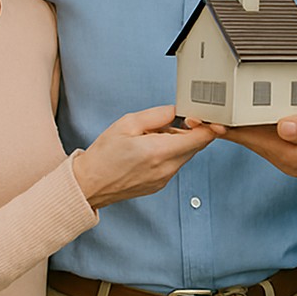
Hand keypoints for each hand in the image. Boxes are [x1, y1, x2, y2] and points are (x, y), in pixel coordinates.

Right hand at [73, 105, 214, 208]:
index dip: (206, 124)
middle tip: (167, 123)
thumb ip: (156, 115)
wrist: (90, 184)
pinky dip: (170, 153)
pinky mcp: (160, 184)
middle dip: (189, 130)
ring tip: (152, 137)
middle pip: (197, 146)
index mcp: (159, 151)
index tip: (198, 116)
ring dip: (178, 142)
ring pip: (186, 154)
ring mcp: (165, 179)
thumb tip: (176, 110)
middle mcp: (167, 168)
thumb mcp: (126, 123)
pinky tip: (149, 150)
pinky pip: (175, 164)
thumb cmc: (104, 155)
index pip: (201, 138)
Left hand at [196, 99, 296, 177]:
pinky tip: (245, 111)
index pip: (251, 139)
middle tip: (195, 109)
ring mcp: (296, 155)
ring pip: (257, 137)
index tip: (201, 116)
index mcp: (295, 155)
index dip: (225, 126)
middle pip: (248, 139)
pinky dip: (254, 123)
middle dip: (223, 124)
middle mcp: (290, 159)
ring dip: (236, 123)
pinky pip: (270, 135)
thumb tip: (283, 127)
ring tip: (211, 108)